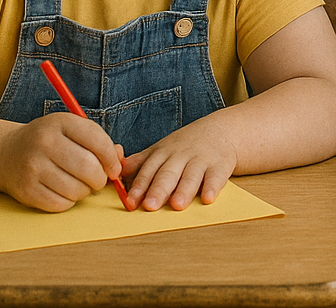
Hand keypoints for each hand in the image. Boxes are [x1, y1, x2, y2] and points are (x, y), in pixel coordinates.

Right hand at [0, 112, 123, 211]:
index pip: (98, 141)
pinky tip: (63, 191)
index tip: (114, 168)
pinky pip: (60, 204)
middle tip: (98, 180)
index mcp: (61, 122)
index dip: (112, 159)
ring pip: (76, 189)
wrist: (6, 153)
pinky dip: (68, 201)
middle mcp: (45, 142)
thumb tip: (120, 160)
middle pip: (89, 168)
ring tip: (79, 184)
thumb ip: (99, 142)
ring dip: (84, 191)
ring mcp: (33, 167)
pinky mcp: (25, 190)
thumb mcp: (72, 130)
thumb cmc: (49, 141)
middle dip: (100, 179)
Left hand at [122, 115, 238, 210]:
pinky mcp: (221, 165)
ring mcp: (201, 159)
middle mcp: (181, 155)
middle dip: (158, 189)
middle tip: (150, 205)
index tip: (130, 202)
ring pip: (191, 175)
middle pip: (168, 173)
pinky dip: (212, 187)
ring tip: (177, 205)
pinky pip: (216, 177)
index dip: (139, 186)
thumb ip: (139, 163)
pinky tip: (207, 198)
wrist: (221, 130)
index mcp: (163, 153)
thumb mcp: (161, 149)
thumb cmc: (185, 146)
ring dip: (184, 190)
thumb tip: (113, 175)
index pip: (149, 170)